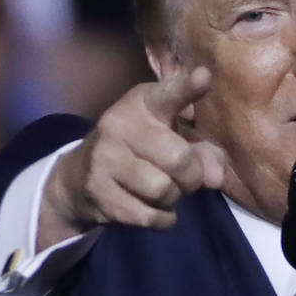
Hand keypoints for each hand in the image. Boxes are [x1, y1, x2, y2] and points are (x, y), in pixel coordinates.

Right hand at [37, 67, 226, 250]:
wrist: (80, 177)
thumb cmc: (141, 150)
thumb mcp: (172, 138)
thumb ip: (204, 152)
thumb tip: (215, 178)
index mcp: (143, 103)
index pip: (168, 94)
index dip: (187, 88)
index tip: (204, 77)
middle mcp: (120, 124)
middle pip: (179, 159)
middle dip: (192, 176)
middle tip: (185, 177)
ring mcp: (105, 159)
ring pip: (163, 190)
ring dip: (173, 198)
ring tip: (162, 190)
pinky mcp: (99, 193)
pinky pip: (149, 216)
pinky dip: (162, 218)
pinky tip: (153, 208)